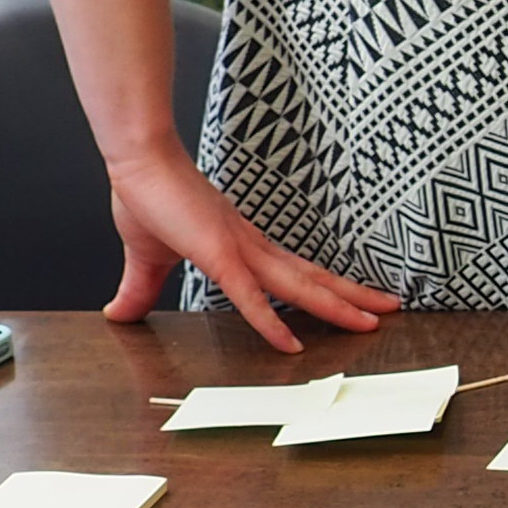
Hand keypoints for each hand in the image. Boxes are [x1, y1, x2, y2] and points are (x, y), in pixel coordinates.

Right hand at [103, 145, 398, 351]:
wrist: (138, 164)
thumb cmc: (149, 199)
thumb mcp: (148, 259)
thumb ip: (142, 289)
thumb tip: (119, 313)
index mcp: (244, 247)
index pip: (295, 273)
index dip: (325, 288)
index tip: (352, 302)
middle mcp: (253, 248)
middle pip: (312, 278)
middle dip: (352, 296)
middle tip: (388, 309)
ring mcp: (240, 251)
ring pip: (298, 286)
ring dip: (336, 305)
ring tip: (370, 320)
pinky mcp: (219, 254)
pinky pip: (249, 295)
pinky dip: (270, 321)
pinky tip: (290, 343)